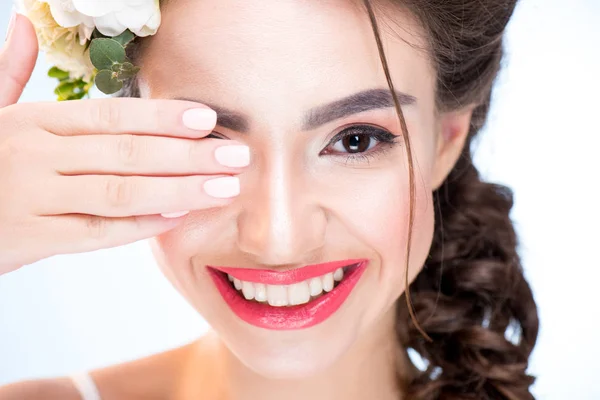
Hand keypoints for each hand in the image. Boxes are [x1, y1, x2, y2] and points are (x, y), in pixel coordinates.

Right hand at [0, 14, 247, 274]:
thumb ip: (9, 71)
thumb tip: (22, 21)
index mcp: (34, 121)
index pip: (111, 116)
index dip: (162, 118)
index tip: (208, 120)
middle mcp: (37, 155)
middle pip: (127, 153)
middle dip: (188, 155)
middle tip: (236, 157)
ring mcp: (34, 198)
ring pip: (120, 193)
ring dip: (178, 190)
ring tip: (223, 188)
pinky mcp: (32, 239)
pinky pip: (96, 234)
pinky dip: (140, 226)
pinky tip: (177, 217)